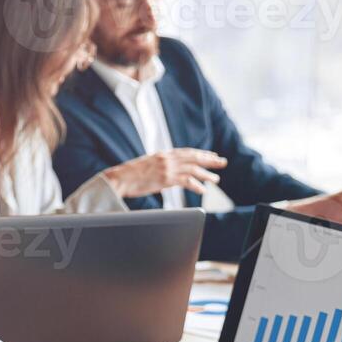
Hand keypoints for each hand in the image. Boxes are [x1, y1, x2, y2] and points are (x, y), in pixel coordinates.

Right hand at [104, 149, 227, 197]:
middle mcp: (167, 158)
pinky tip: (203, 190)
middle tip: (222, 162)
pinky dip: (196, 185)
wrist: (119, 178)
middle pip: (194, 157)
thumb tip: (169, 171)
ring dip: (206, 174)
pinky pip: (186, 181)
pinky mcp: (165, 179)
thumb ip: (160, 165)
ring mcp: (167, 168)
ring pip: (193, 169)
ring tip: (216, 179)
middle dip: (210, 160)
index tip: (212, 155)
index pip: (187, 151)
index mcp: (163, 154)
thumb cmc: (129, 175)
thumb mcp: (147, 165)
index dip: (201, 153)